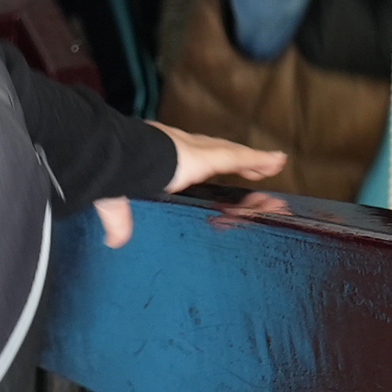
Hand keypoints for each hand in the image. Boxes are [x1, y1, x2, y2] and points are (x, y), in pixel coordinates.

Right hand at [93, 125, 289, 245]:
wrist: (120, 157)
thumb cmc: (114, 174)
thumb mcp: (116, 200)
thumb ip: (119, 220)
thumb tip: (114, 241)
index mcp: (162, 161)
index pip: (191, 163)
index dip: (208, 165)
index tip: (219, 176)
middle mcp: (182, 150)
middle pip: (218, 156)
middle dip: (236, 165)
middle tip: (256, 173)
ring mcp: (198, 151)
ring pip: (233, 156)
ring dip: (252, 163)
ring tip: (272, 166)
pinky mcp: (210, 156)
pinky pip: (242, 158)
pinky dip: (261, 159)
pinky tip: (278, 161)